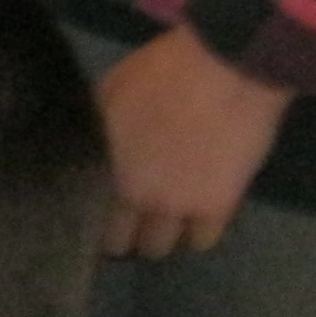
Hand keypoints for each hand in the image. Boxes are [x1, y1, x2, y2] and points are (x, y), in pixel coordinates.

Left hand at [98, 25, 292, 257]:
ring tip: (169, 223)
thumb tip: (90, 149)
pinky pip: (202, 240)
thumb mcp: (109, 94)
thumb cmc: (162, 72)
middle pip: (128, 244)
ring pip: (164, 248)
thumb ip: (99, 132)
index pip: (94, 224)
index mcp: (109, 171)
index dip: (99, 227)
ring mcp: (179, 206)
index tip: (105, 222)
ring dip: (164, 237)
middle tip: (137, 224)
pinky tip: (197, 221)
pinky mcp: (217, 206)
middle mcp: (139, 198)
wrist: (224, 68)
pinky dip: (198, 234)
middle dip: (131, 236)